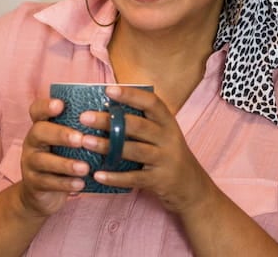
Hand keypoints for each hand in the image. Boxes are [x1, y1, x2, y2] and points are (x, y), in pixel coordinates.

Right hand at [17, 98, 89, 217]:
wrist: (42, 194)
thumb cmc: (63, 158)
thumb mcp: (67, 142)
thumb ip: (80, 129)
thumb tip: (109, 116)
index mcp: (42, 126)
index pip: (37, 110)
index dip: (46, 106)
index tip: (60, 105)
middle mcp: (32, 141)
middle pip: (39, 132)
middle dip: (60, 134)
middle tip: (80, 139)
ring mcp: (30, 162)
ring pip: (43, 160)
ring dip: (66, 164)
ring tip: (85, 168)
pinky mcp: (33, 183)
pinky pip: (47, 183)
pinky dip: (65, 184)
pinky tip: (80, 184)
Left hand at [79, 86, 212, 212]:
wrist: (192, 187)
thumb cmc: (169, 155)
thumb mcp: (163, 135)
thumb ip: (143, 122)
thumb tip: (106, 108)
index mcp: (168, 123)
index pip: (151, 103)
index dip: (131, 95)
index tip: (108, 90)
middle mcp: (168, 138)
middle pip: (138, 126)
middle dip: (110, 120)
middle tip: (85, 117)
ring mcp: (165, 160)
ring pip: (134, 150)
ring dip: (107, 146)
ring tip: (86, 142)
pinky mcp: (159, 180)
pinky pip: (134, 178)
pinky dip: (115, 177)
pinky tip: (98, 174)